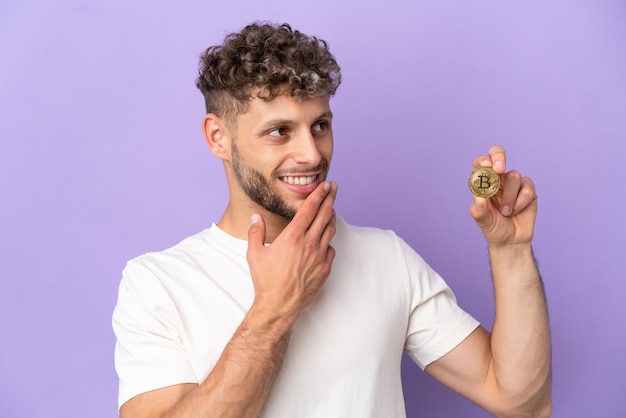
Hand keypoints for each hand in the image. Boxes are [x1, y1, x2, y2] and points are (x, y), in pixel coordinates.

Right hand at [246, 181, 337, 316]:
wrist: (279, 305)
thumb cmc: (265, 281)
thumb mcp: (254, 253)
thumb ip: (255, 232)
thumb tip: (255, 217)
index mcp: (293, 236)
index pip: (310, 209)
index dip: (318, 194)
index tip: (325, 185)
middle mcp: (309, 243)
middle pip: (325, 215)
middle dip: (330, 198)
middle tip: (333, 188)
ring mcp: (319, 257)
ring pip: (330, 230)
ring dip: (331, 217)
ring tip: (331, 209)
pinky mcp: (325, 269)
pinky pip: (331, 249)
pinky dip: (328, 241)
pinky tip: (325, 239)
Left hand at [469, 146, 536, 247]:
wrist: (511, 241)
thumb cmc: (494, 228)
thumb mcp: (483, 222)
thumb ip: (479, 211)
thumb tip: (479, 199)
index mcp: (483, 182)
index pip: (480, 163)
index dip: (483, 161)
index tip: (486, 166)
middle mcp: (497, 179)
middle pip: (498, 154)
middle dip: (499, 157)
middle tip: (499, 169)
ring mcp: (514, 183)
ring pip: (514, 176)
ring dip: (509, 197)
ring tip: (506, 212)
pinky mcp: (528, 190)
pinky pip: (527, 189)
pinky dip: (520, 203)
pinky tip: (516, 212)